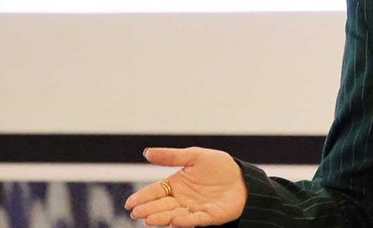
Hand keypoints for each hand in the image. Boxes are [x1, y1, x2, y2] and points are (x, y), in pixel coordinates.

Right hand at [124, 147, 246, 226]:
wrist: (243, 178)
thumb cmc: (219, 167)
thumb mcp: (195, 156)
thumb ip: (172, 156)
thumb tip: (146, 152)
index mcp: (176, 184)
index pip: (155, 191)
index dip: (142, 197)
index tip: (129, 203)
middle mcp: (182, 199)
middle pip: (161, 205)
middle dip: (148, 209)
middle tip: (136, 213)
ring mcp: (194, 208)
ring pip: (174, 214)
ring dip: (161, 217)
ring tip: (149, 219)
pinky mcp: (208, 216)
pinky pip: (195, 219)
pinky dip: (184, 220)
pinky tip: (174, 220)